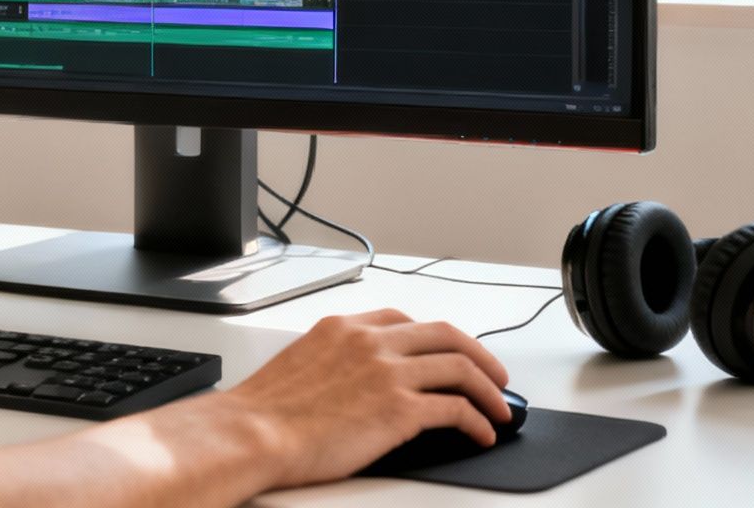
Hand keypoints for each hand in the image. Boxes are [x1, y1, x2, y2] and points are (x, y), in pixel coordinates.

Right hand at [219, 308, 511, 489]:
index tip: (449, 352)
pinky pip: (456, 409)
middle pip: (445, 335)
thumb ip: (336, 361)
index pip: (405, 320)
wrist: (253, 433)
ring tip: (499, 409)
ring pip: (460, 368)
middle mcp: (370, 341)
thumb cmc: (265, 411)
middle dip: (479, 356)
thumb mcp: (301, 364)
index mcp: (343, 327)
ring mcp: (388, 372)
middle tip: (495, 374)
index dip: (437, 338)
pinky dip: (477, 420)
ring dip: (489, 390)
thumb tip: (358, 383)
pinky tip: (481, 433)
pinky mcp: (400, 409)